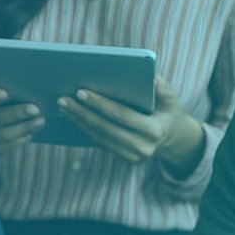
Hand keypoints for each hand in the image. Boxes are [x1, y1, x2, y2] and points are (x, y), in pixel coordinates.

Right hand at [0, 88, 42, 154]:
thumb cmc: (0, 92)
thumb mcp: (0, 85)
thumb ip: (8, 82)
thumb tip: (31, 82)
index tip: (5, 94)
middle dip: (17, 114)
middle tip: (35, 109)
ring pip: (2, 135)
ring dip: (23, 129)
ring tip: (40, 121)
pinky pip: (3, 149)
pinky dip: (16, 143)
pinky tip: (29, 135)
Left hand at [58, 78, 203, 172]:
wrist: (171, 137)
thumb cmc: (167, 110)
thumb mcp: (170, 98)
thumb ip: (163, 88)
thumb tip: (151, 77)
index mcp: (155, 131)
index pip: (122, 116)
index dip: (100, 104)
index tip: (80, 92)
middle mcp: (143, 147)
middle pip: (105, 128)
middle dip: (82, 113)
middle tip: (62, 98)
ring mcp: (132, 156)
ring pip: (99, 136)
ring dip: (78, 120)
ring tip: (62, 104)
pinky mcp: (123, 158)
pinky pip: (99, 141)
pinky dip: (84, 127)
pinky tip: (72, 114)